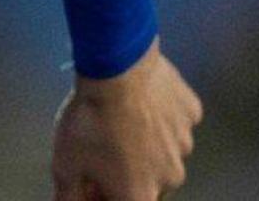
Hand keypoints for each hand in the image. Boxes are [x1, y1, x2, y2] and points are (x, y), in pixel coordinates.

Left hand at [51, 37, 202, 199]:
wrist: (117, 69)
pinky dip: (161, 115)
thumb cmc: (91, 121)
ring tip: (120, 120)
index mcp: (140, 194)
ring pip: (165, 150)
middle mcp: (171, 177)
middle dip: (127, 172)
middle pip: (147, 181)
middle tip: (104, 148)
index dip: (105, 193)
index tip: (92, 180)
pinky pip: (175, 120)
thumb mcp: (66, 163)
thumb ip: (69, 194)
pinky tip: (140, 100)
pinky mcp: (191, 113)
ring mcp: (185, 143)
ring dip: (146, 144)